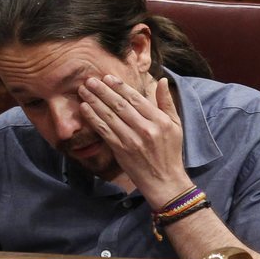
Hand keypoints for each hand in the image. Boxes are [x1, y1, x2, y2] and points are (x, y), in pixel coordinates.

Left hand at [78, 74, 191, 206]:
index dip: (119, 87)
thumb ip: (166, 102)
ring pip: (110, 116)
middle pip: (120, 105)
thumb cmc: (170, 151)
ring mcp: (132, 140)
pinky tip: (84, 109)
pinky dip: (93, 118)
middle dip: (103, 90)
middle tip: (89, 80)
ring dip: (94, 101)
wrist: (164, 181)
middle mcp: (145, 129)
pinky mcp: (121, 150)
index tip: (107, 77)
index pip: (136, 99)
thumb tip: (162, 79)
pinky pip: (104, 131)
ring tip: (83, 90)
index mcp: (159, 120)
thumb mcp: (175, 125)